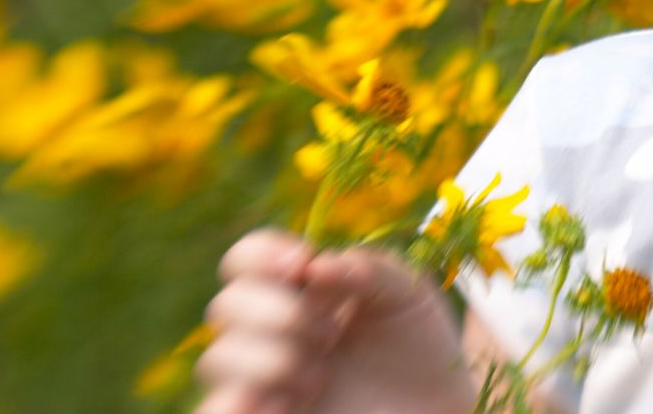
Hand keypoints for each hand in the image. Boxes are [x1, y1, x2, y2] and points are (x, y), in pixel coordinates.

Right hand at [195, 228, 476, 413]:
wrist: (438, 411)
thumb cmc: (421, 350)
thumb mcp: (410, 296)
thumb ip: (371, 269)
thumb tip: (316, 267)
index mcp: (298, 290)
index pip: (246, 258)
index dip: (261, 254)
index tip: (303, 265)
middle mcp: (270, 332)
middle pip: (225, 306)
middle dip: (279, 312)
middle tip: (331, 334)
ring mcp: (261, 381)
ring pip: (216, 359)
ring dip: (271, 360)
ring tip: (320, 377)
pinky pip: (214, 410)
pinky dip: (237, 402)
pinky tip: (284, 403)